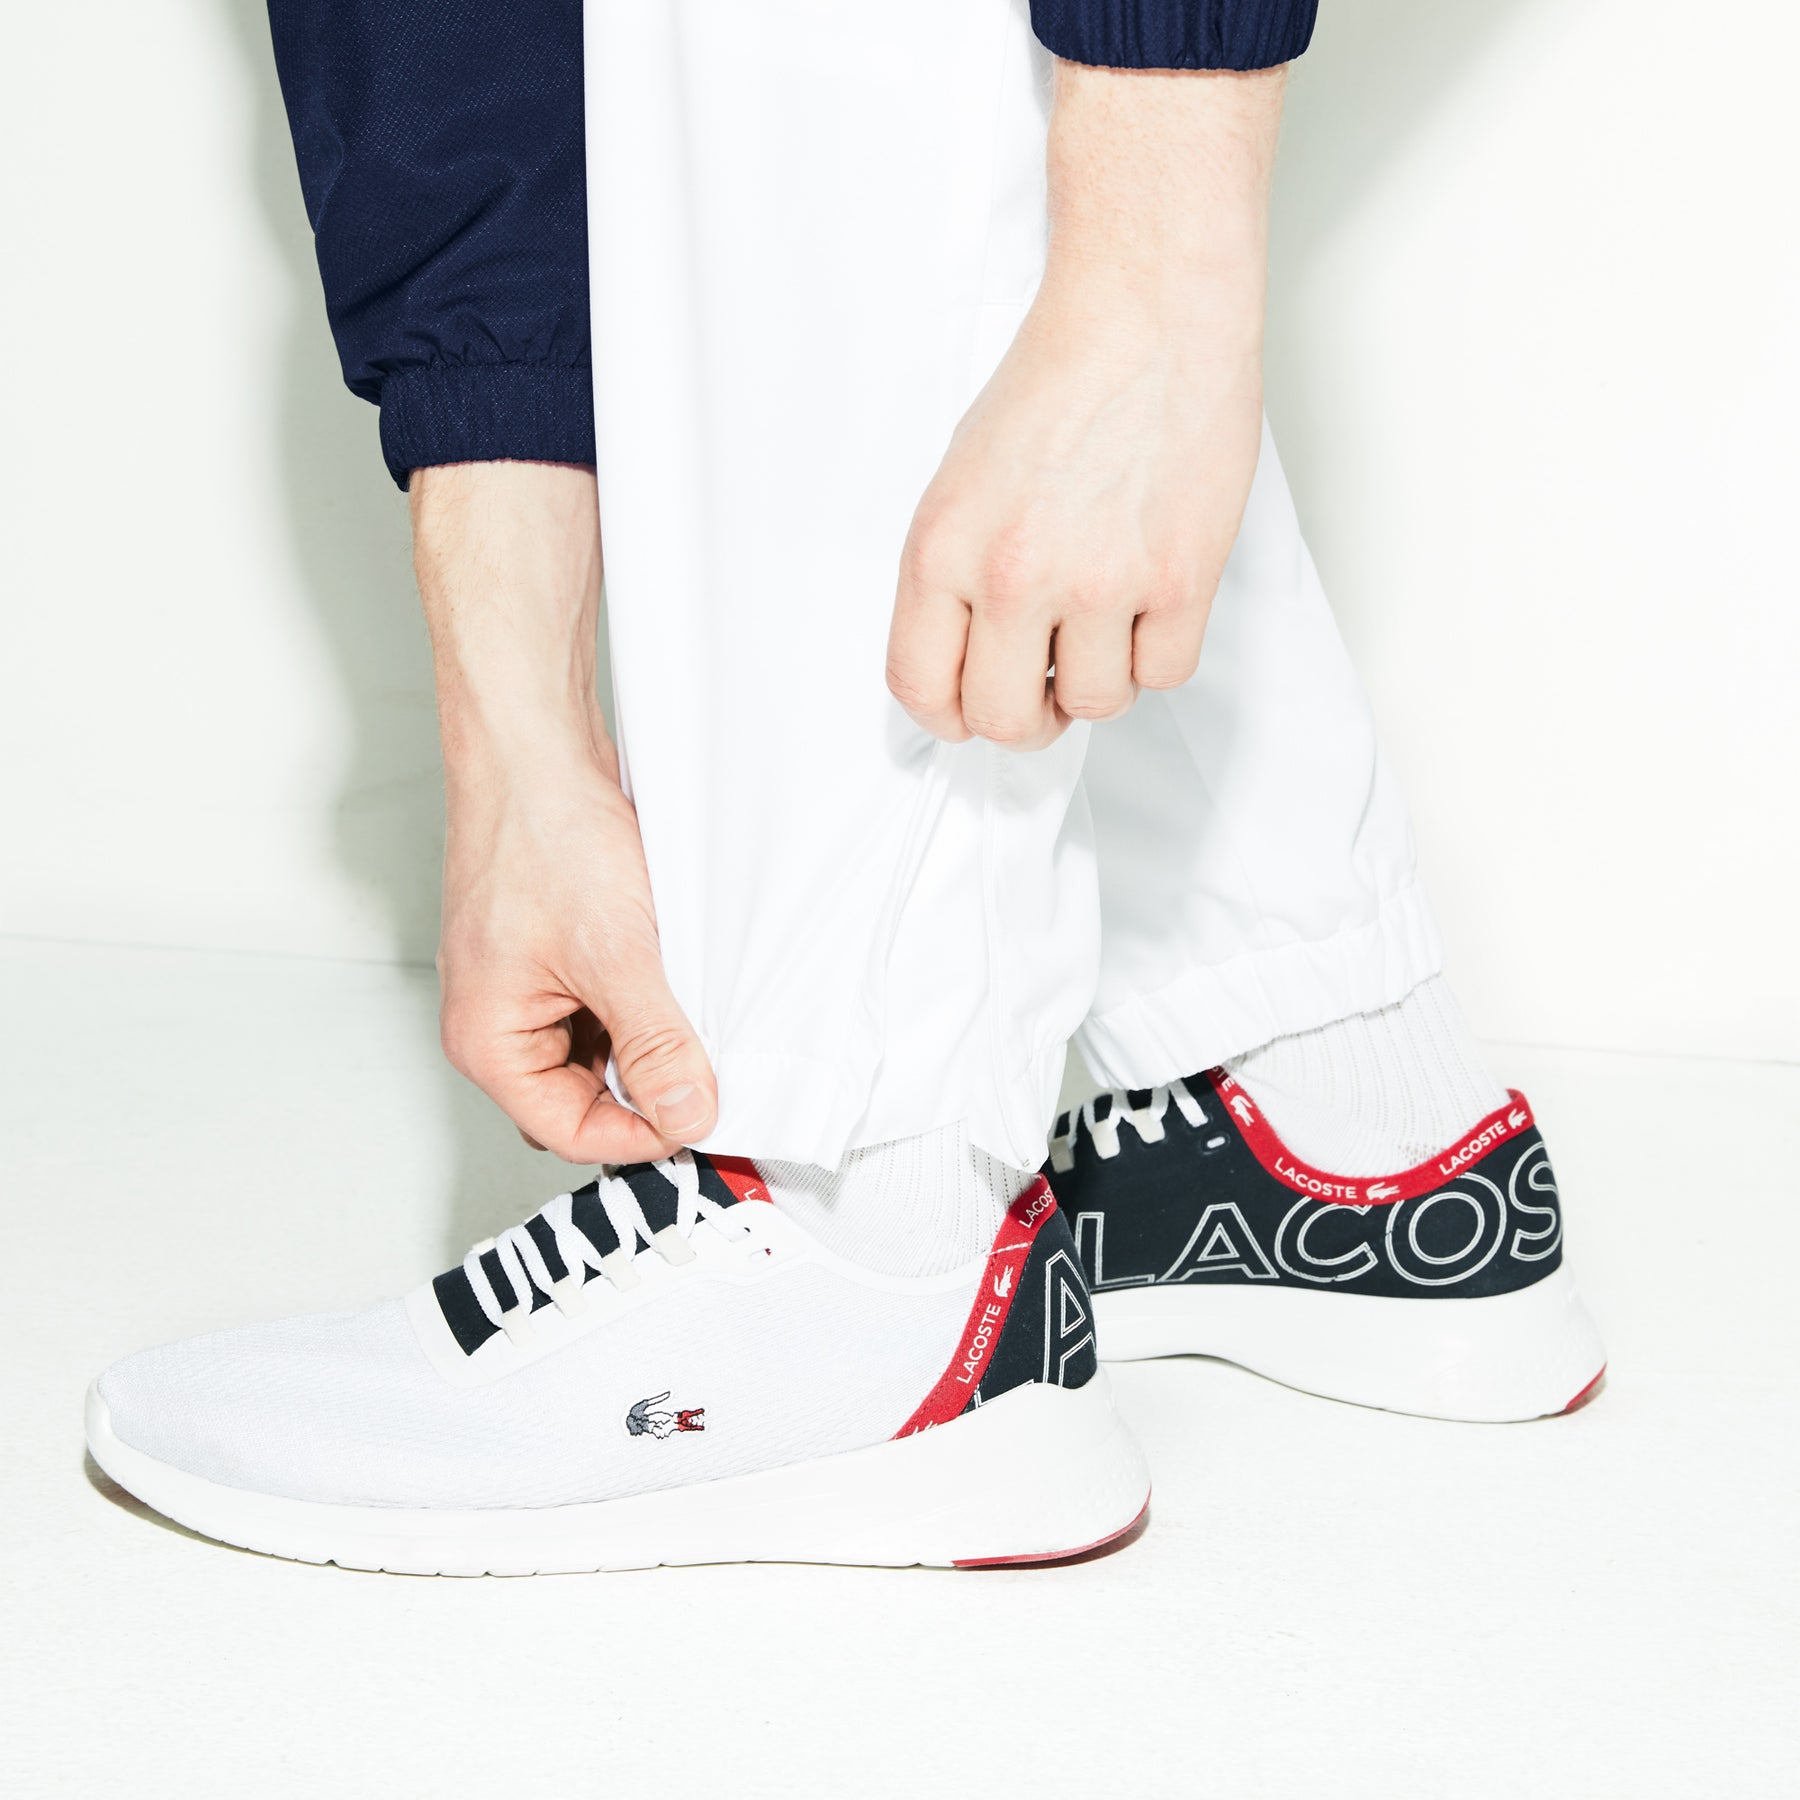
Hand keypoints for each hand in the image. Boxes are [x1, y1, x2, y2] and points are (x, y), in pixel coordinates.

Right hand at [414, 463, 717, 1162]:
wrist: (533, 743)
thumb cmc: (540, 833)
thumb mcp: (614, 954)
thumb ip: (655, 1042)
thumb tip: (688, 1112)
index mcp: (488, 1042)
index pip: (572, 1132)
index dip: (646, 1134)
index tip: (709, 1115)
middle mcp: (499, 1023)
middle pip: (586, 1101)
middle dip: (649, 1089)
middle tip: (712, 1066)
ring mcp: (528, 988)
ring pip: (604, 1054)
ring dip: (652, 1041)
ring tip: (691, 1004)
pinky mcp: (556, 955)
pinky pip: (608, 1005)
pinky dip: (647, 1002)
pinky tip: (677, 973)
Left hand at [886, 62, 1284, 747]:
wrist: (1145, 311)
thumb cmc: (1057, 382)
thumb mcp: (961, 481)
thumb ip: (955, 578)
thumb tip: (971, 663)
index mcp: (941, 548)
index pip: (920, 687)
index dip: (948, 717)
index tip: (972, 708)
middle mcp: (1011, 574)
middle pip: (1004, 719)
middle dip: (1029, 716)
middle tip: (1049, 685)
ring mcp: (1098, 580)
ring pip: (1096, 705)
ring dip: (1104, 676)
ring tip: (1110, 616)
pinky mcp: (1179, 577)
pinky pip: (1165, 674)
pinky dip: (1161, 651)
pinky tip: (1155, 597)